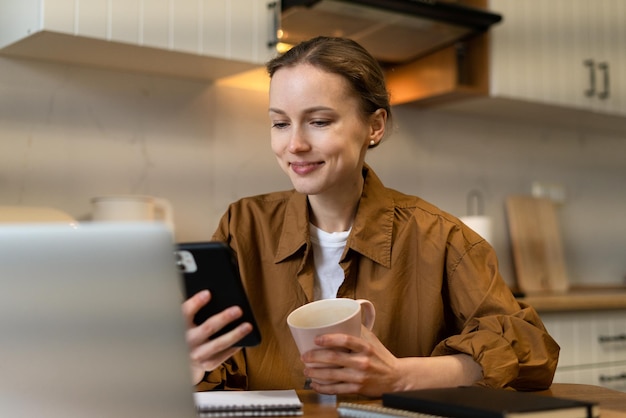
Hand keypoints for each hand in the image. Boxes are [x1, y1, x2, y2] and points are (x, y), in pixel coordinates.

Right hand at [182, 290, 252, 384]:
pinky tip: (244, 339)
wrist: (179, 360)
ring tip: (248, 326)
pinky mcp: (206, 364)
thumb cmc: (185, 331)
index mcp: (177, 326)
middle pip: (207, 328)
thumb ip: (193, 310)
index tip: (208, 293)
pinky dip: (235, 346)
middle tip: (238, 310)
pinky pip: (224, 355)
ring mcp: (196, 355)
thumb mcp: (183, 320)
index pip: (185, 312)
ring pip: (219, 344)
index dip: (196, 303)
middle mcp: (186, 342)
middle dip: (224, 318)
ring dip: (235, 334)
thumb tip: (212, 294)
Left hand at [301, 327, 481, 396]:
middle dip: (315, 357)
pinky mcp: (357, 389)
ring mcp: (359, 377)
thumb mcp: (372, 339)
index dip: (329, 339)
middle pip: (334, 359)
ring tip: (307, 369)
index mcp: (366, 347)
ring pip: (332, 376)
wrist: (396, 378)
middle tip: (305, 356)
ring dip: (316, 373)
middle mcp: (362, 362)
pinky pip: (336, 389)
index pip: (346, 340)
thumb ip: (357, 328)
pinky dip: (323, 388)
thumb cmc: (381, 357)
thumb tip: (341, 315)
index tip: (316, 339)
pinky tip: (315, 384)